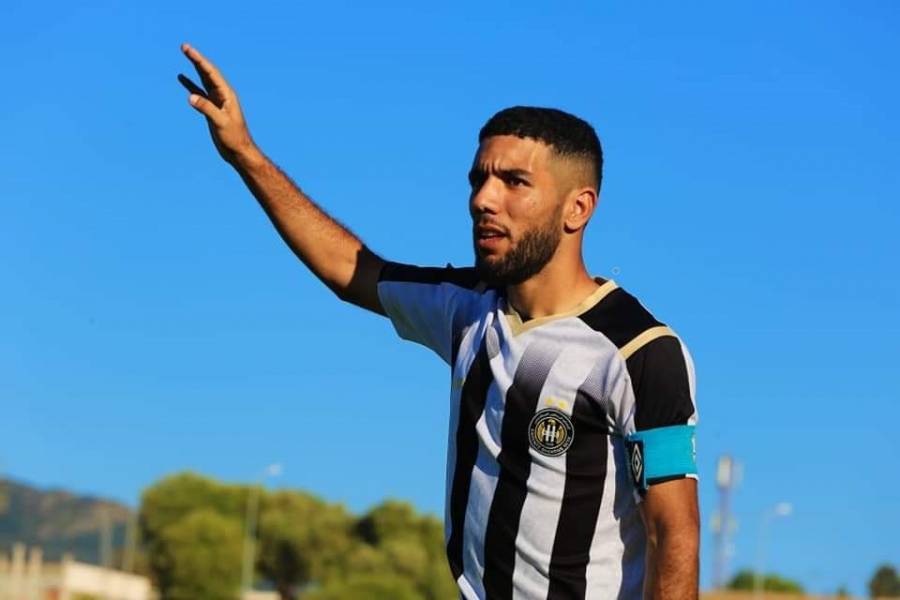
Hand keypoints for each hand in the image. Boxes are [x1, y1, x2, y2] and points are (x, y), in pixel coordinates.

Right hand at [178, 43, 256, 164]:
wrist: (239, 151)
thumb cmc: (234, 137)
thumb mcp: (220, 122)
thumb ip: (206, 109)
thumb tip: (191, 97)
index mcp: (226, 94)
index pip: (210, 73)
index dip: (199, 60)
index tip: (188, 50)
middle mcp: (222, 95)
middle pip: (207, 72)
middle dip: (196, 59)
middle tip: (184, 46)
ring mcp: (217, 101)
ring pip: (203, 80)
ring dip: (194, 68)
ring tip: (186, 55)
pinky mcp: (212, 109)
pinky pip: (200, 93)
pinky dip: (191, 85)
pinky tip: (183, 79)